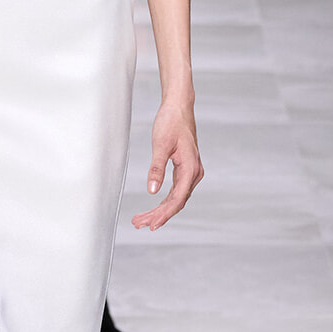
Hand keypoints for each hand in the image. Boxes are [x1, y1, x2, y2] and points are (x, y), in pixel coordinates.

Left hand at [131, 96, 202, 230]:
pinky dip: (164, 200)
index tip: (151, 225)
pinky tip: (154, 208)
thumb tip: (151, 191)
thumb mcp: (160, 144)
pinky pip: (176, 190)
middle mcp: (194, 173)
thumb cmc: (171, 122)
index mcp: (190, 168)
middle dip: (158, 215)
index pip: (177, 199)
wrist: (179, 107)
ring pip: (176, 198)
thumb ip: (156, 169)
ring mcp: (191, 171)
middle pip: (176, 202)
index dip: (164, 214)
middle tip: (138, 223)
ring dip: (160, 209)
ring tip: (141, 219)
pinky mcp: (186, 169)